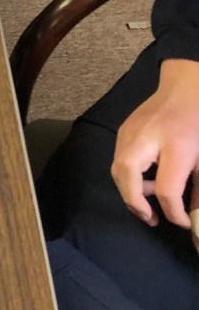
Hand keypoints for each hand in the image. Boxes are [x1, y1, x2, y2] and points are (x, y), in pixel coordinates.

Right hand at [111, 59, 198, 229]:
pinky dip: (128, 176)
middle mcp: (147, 137)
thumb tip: (194, 221)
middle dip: (134, 202)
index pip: (167, 189)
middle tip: (150, 218)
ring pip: (117, 168)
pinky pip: (119, 158)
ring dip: (129, 190)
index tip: (182, 222)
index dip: (174, 213)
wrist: (185, 87)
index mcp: (176, 145)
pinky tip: (146, 180)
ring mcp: (131, 131)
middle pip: (126, 175)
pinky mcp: (124, 129)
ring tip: (150, 202)